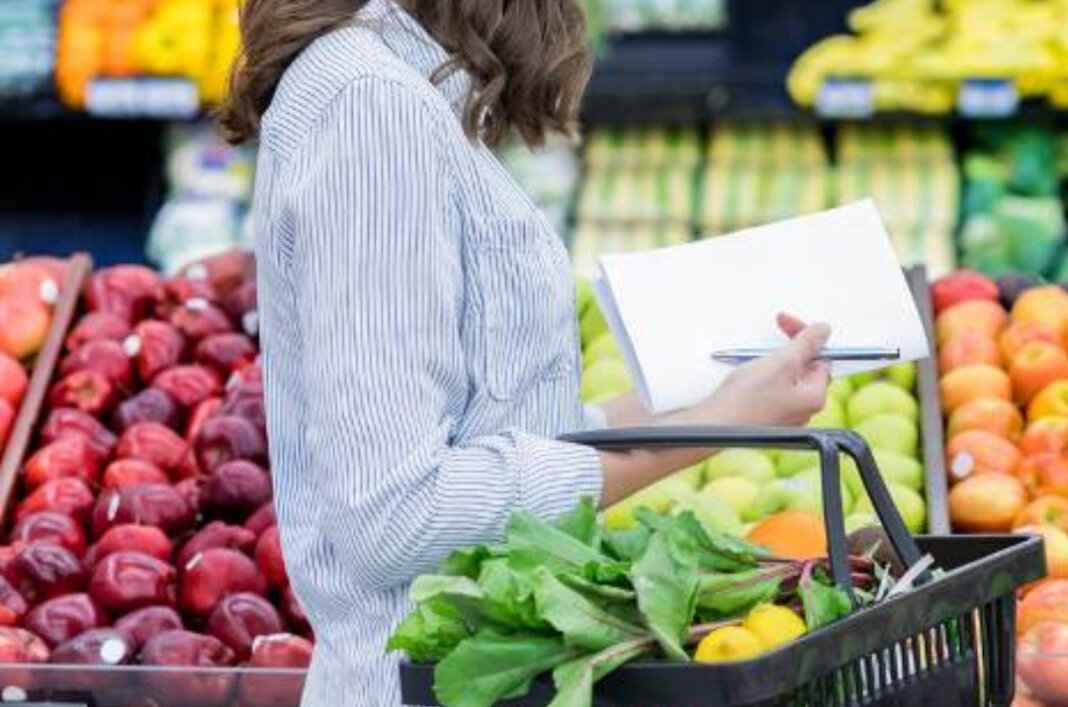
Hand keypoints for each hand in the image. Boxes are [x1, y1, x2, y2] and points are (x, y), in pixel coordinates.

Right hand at [695, 314, 831, 427]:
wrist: (715, 425)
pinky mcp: (766, 416)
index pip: (820, 358)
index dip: (804, 337)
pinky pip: (771, 390)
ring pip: (786, 378)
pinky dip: (762, 377)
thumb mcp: (781, 362)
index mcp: (814, 397)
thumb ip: (806, 344)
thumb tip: (823, 330)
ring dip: (772, 363)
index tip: (786, 324)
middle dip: (788, 350)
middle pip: (804, 368)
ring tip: (753, 362)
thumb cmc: (746, 400)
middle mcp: (803, 409)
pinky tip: (747, 377)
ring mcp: (784, 415)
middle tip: (768, 343)